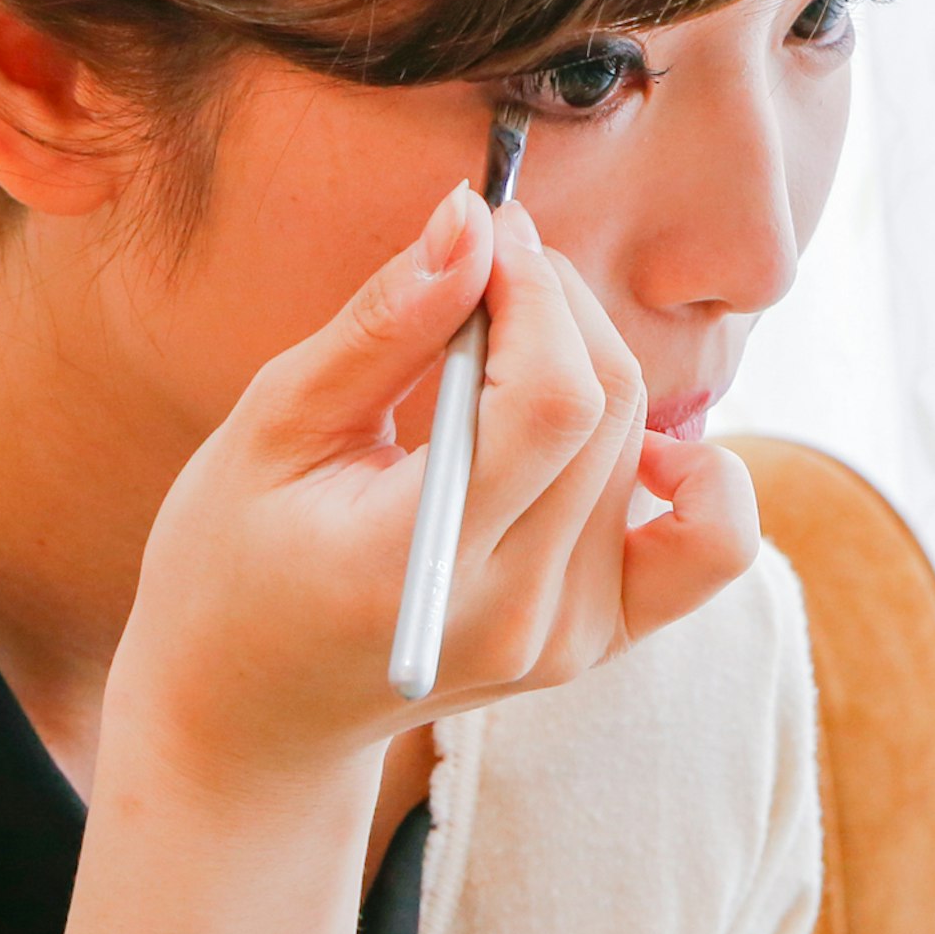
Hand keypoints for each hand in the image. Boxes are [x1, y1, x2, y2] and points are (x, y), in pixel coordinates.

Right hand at [102, 184, 760, 799]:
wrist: (246, 716)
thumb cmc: (228, 560)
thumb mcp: (269, 428)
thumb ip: (381, 325)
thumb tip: (471, 217)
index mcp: (414, 566)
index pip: (548, 405)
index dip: (536, 292)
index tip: (488, 229)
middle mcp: (514, 614)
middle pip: (605, 409)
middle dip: (556, 304)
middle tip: (482, 268)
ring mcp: (567, 639)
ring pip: (637, 443)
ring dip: (586, 360)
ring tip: (491, 351)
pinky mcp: (598, 642)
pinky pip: (706, 540)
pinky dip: (692, 469)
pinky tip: (627, 441)